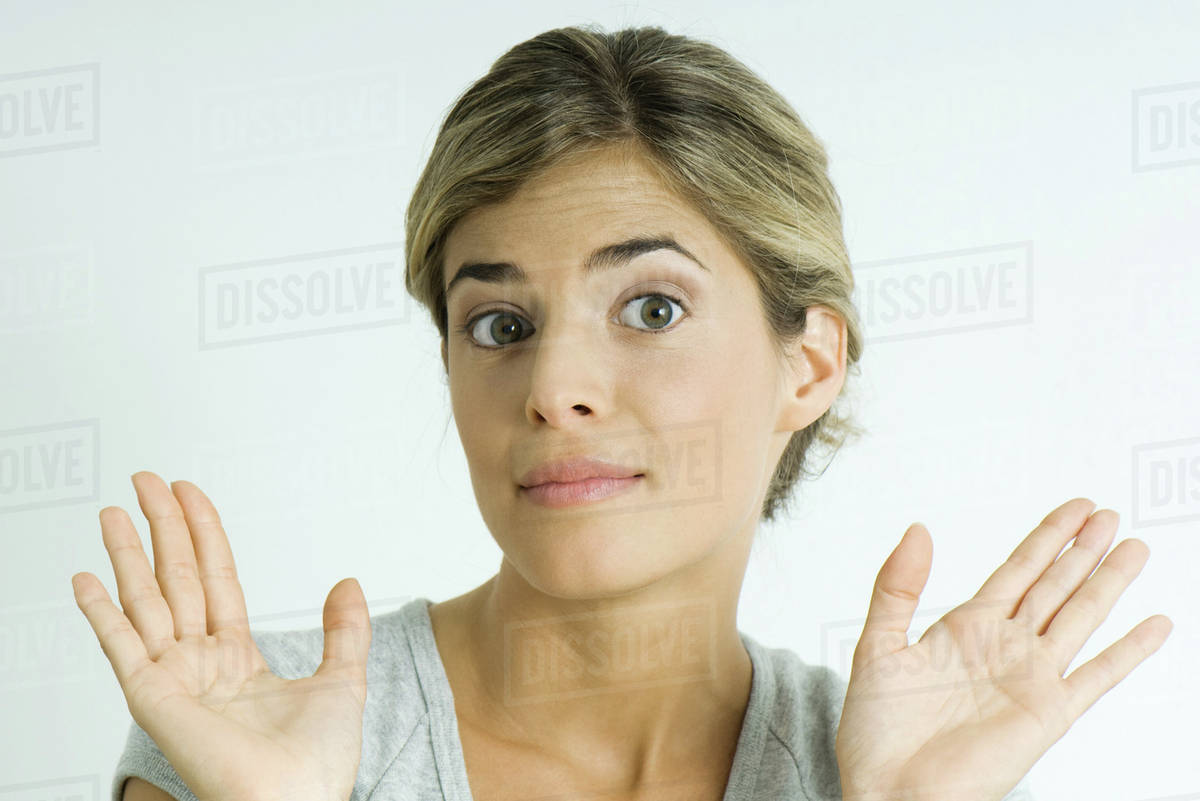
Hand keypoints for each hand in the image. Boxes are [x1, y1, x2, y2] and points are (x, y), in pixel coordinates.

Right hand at [72, 471, 371, 800]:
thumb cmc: (318, 764)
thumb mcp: (343, 681)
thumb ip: (345, 632)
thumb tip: (348, 583)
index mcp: (238, 658)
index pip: (216, 579)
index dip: (203, 535)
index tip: (189, 493)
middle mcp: (200, 663)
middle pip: (177, 578)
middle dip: (162, 527)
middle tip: (145, 479)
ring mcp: (173, 679)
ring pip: (146, 600)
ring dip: (127, 554)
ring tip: (112, 511)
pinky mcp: (153, 699)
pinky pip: (121, 646)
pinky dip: (100, 612)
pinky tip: (84, 577)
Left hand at [834, 497, 1171, 800]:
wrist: (888, 793)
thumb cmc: (874, 732)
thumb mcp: (876, 645)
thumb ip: (896, 587)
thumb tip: (917, 529)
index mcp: (963, 629)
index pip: (1016, 571)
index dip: (1046, 538)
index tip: (1076, 508)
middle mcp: (1003, 648)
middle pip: (1054, 586)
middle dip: (1082, 550)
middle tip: (1110, 513)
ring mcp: (1030, 680)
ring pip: (1080, 618)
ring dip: (1108, 584)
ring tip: (1135, 548)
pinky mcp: (1048, 716)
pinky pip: (1098, 677)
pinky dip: (1128, 651)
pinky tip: (1155, 625)